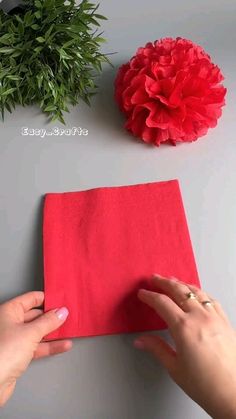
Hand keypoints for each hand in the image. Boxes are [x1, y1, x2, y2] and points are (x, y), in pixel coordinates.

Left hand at [0, 291, 70, 406]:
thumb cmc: (3, 353)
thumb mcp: (31, 333)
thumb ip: (49, 321)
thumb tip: (61, 312)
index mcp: (9, 311)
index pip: (31, 299)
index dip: (46, 299)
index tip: (61, 301)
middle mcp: (9, 323)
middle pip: (35, 315)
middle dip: (52, 317)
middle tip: (67, 317)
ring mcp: (14, 339)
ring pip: (37, 332)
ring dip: (53, 333)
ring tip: (68, 331)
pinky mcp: (18, 355)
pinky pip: (37, 346)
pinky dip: (49, 346)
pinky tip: (62, 345)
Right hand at [135, 275, 235, 418]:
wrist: (234, 395)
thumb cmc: (206, 385)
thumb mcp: (175, 368)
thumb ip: (157, 349)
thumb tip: (141, 341)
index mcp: (184, 327)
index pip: (162, 303)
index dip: (149, 296)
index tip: (142, 294)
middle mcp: (200, 317)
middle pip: (179, 291)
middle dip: (164, 282)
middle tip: (154, 279)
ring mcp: (215, 317)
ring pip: (196, 291)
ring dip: (182, 284)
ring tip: (173, 281)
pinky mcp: (225, 321)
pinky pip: (211, 299)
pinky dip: (200, 292)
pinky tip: (197, 294)